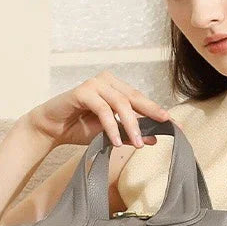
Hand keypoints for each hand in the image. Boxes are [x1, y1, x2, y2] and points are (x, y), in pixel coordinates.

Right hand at [23, 69, 176, 149]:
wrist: (52, 129)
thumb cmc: (78, 128)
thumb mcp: (109, 134)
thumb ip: (129, 134)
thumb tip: (153, 139)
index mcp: (116, 88)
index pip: (141, 99)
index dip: (157, 111)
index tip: (174, 125)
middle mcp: (108, 81)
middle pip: (135, 98)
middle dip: (151, 114)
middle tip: (164, 127)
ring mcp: (95, 84)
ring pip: (120, 103)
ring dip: (130, 125)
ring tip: (137, 143)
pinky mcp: (82, 91)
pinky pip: (102, 109)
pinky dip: (111, 126)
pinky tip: (116, 141)